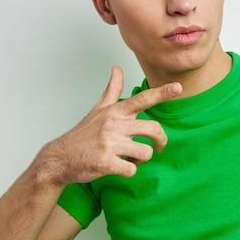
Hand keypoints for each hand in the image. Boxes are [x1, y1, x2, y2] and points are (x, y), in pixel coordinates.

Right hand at [41, 66, 181, 184]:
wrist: (60, 158)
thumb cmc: (83, 134)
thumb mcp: (98, 110)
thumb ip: (112, 89)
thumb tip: (117, 68)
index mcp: (115, 112)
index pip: (142, 98)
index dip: (162, 93)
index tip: (178, 87)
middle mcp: (113, 124)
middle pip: (153, 129)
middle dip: (161, 140)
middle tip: (159, 146)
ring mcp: (109, 143)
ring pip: (146, 152)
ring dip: (141, 159)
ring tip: (129, 158)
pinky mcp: (106, 162)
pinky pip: (132, 169)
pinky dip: (129, 171)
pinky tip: (118, 167)